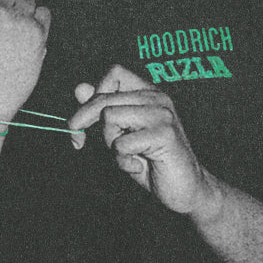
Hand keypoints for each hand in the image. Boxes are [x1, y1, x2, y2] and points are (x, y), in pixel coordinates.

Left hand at [68, 64, 218, 215]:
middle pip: (104, 98)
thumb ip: (103, 111)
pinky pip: (122, 144)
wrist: (186, 189)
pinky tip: (139, 166)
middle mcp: (157, 98)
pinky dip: (123, 161)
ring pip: (110, 117)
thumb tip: (80, 88)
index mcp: (148, 94)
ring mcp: (162, 114)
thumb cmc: (151, 161)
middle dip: (82, 122)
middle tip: (77, 142)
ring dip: (109, 143)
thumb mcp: (120, 135)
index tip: (83, 120)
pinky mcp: (165, 134)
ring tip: (127, 155)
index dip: (93, 95)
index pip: (115, 73)